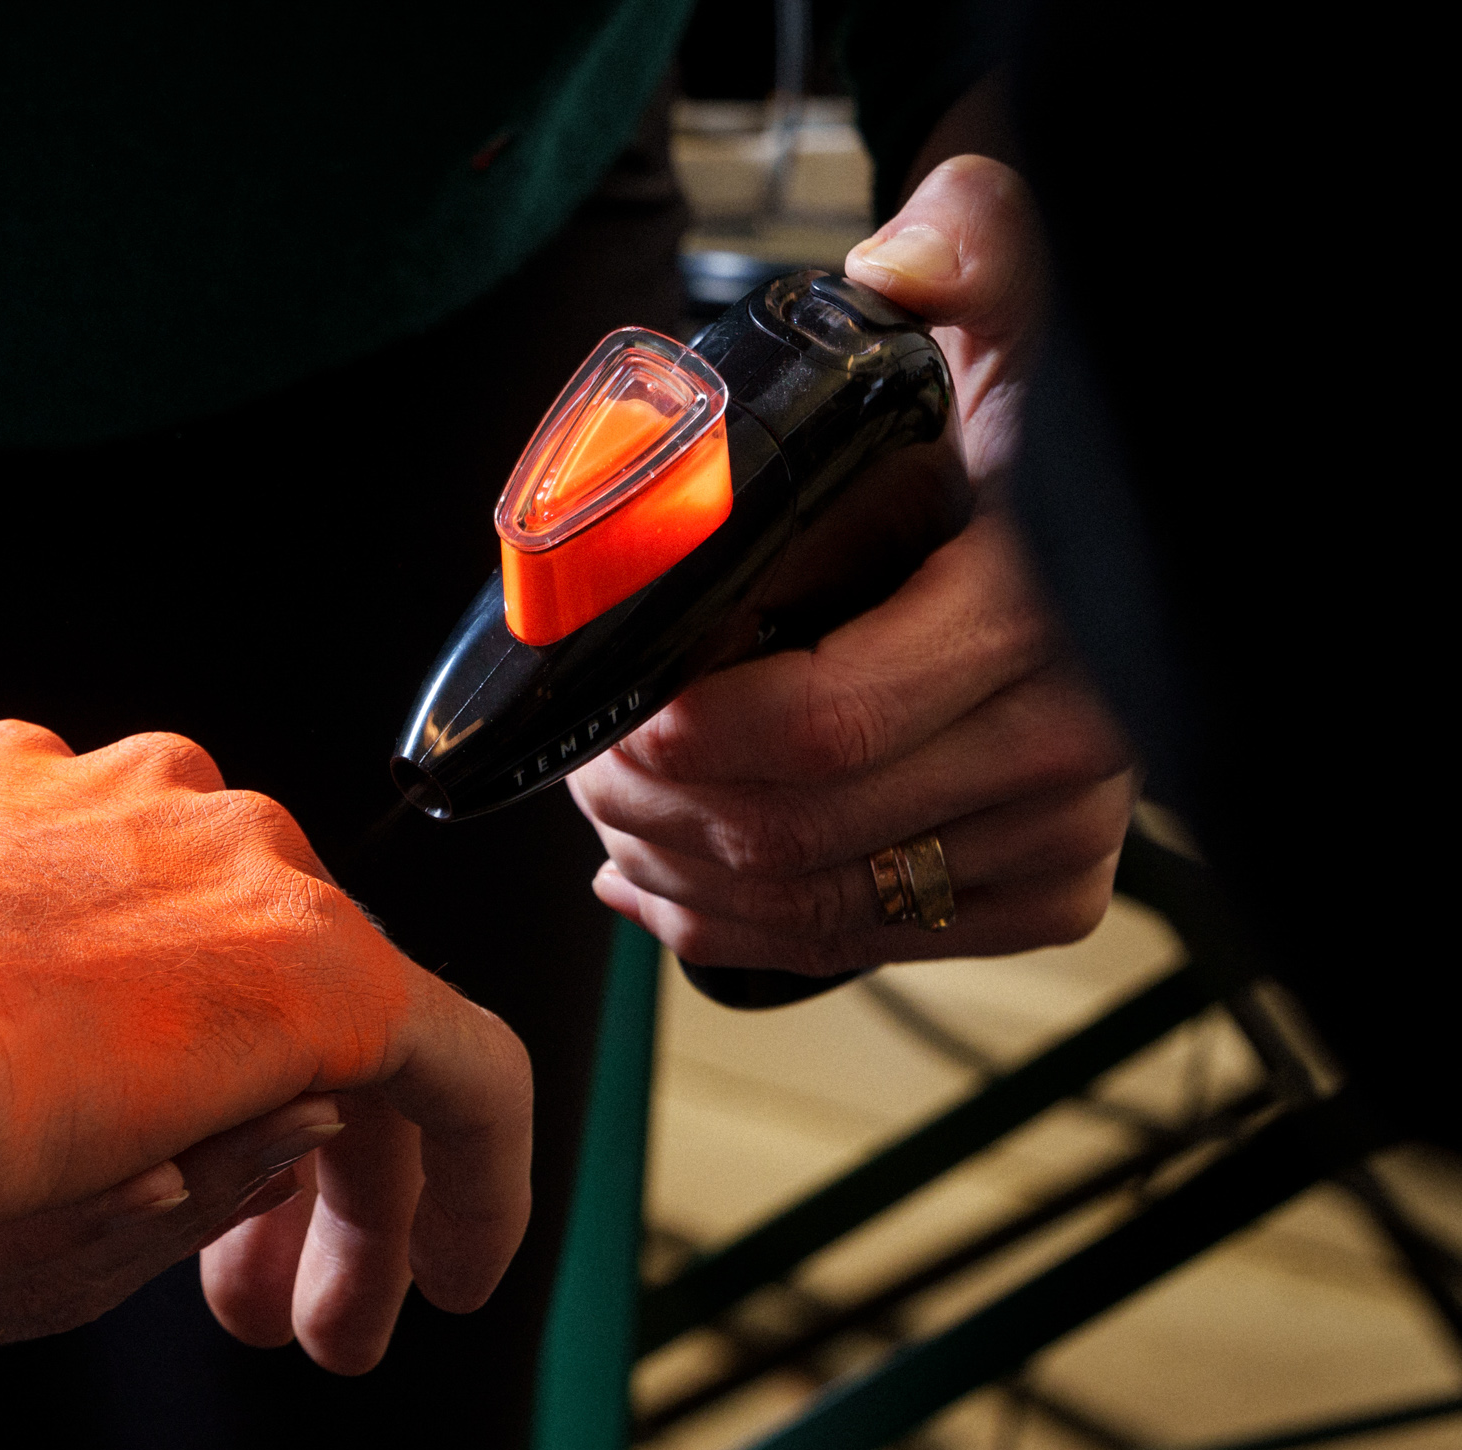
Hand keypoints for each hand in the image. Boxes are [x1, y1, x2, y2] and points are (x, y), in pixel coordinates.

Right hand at [0, 721, 534, 1374]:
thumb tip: (101, 1081)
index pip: (126, 909)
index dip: (143, 1052)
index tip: (133, 1152)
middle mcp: (127, 804)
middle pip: (244, 958)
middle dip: (248, 1116)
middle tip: (243, 1277)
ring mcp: (227, 868)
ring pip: (348, 1017)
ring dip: (350, 1181)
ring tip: (330, 1313)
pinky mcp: (324, 970)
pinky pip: (461, 1069)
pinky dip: (473, 1174)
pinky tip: (459, 1271)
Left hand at [568, 156, 1134, 975]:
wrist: (1115, 530)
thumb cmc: (1020, 428)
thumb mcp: (1008, 312)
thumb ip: (968, 252)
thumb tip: (904, 264)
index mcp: (1043, 609)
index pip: (821, 726)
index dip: (682, 739)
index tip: (608, 717)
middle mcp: (1073, 739)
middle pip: (793, 831)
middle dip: (650, 807)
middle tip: (583, 762)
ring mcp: (1068, 829)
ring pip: (813, 906)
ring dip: (676, 871)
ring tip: (610, 813)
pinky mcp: (1052, 893)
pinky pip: (858, 946)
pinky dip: (733, 928)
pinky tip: (661, 877)